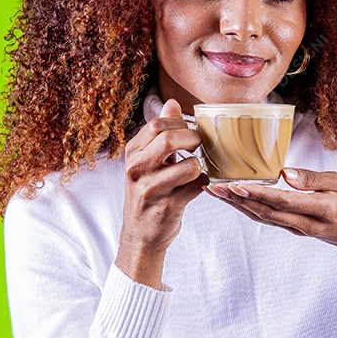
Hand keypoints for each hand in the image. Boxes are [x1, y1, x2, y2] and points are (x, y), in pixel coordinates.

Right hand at [116, 98, 206, 286]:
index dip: (180, 123)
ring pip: (187, 166)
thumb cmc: (148, 193)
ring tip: (198, 167)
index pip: (156, 125)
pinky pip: (197, 188)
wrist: (141, 235)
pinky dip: (204, 183)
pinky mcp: (167, 208)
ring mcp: (151, 190)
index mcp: (132, 154)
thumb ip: (159, 133)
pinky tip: (199, 184)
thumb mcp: (146, 162)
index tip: (190, 130)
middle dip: (192, 139)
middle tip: (201, 144)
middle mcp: (137, 170)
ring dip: (199, 165)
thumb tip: (172, 102)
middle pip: (168, 140)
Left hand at [206, 168, 336, 279]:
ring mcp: (298, 230)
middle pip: (266, 212)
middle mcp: (305, 224)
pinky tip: (235, 199)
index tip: (236, 186)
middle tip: (214, 187)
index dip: (259, 195)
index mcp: (322, 210)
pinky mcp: (294, 230)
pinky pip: (268, 220)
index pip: (284, 201)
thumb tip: (285, 173)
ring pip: (263, 218)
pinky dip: (249, 209)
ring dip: (238, 206)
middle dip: (238, 201)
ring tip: (216, 192)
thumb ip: (315, 179)